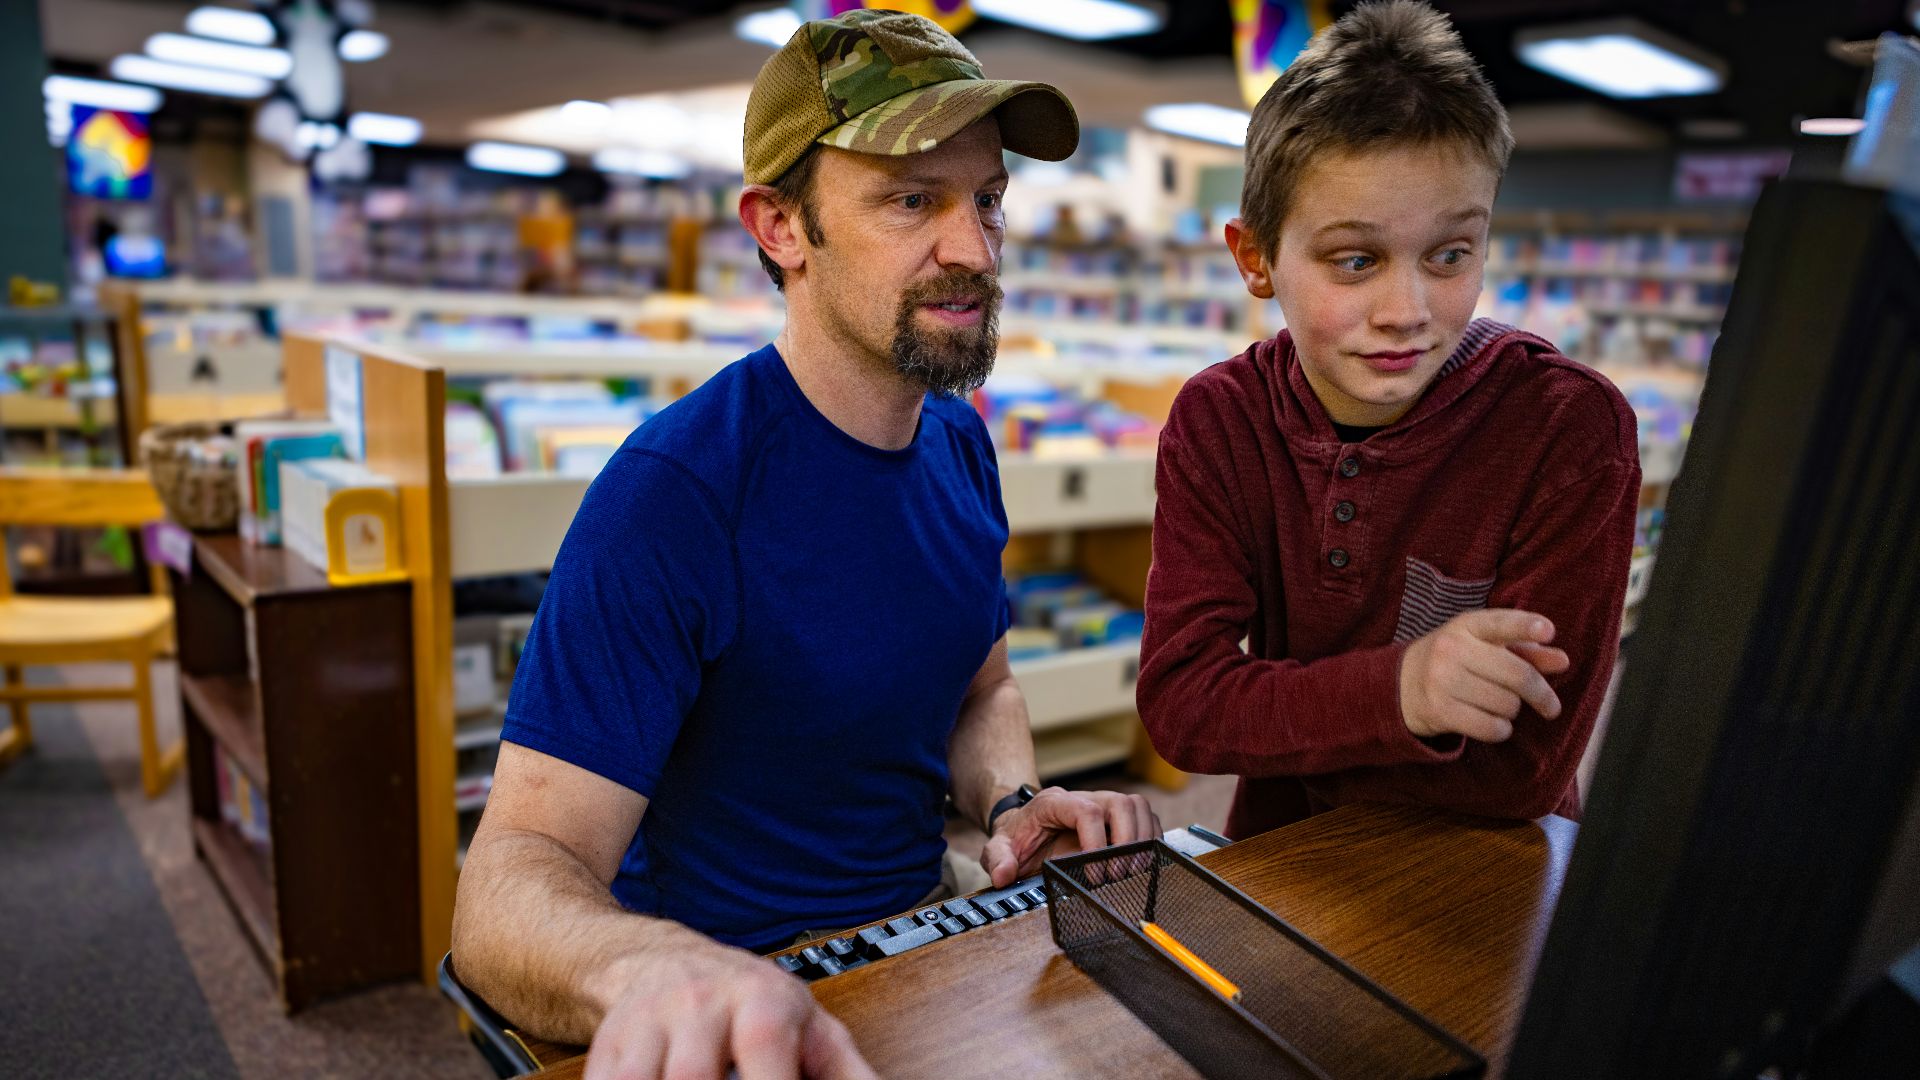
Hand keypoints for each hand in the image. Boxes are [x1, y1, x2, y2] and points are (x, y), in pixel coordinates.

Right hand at [584, 930, 876, 1079]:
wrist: (661, 961)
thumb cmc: (746, 1000)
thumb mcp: (808, 1025)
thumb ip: (847, 1070)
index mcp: (760, 1001)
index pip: (764, 1051)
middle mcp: (700, 1005)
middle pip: (695, 1074)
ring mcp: (649, 1023)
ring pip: (644, 1078)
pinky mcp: (609, 1045)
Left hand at [979, 786, 1160, 887]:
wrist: (1025, 828)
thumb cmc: (1017, 837)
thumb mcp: (998, 847)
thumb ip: (997, 859)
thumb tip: (1003, 875)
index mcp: (1055, 802)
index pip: (1087, 811)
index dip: (1097, 841)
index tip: (1094, 873)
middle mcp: (1084, 798)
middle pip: (1120, 803)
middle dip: (1126, 840)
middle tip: (1117, 874)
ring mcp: (1103, 804)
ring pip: (1137, 805)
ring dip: (1142, 838)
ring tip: (1132, 870)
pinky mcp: (1117, 817)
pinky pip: (1146, 817)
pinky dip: (1150, 839)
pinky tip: (1141, 863)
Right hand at [1399, 609, 1570, 743]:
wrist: (1400, 685)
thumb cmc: (1455, 661)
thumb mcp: (1484, 646)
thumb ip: (1525, 650)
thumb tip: (1562, 661)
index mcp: (1466, 626)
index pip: (1500, 623)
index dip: (1525, 626)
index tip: (1548, 630)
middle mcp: (1452, 649)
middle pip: (1517, 674)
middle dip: (1541, 694)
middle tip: (1551, 707)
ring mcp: (1442, 680)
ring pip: (1507, 704)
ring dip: (1513, 711)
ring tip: (1499, 706)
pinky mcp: (1439, 710)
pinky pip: (1490, 727)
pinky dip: (1500, 730)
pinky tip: (1493, 723)